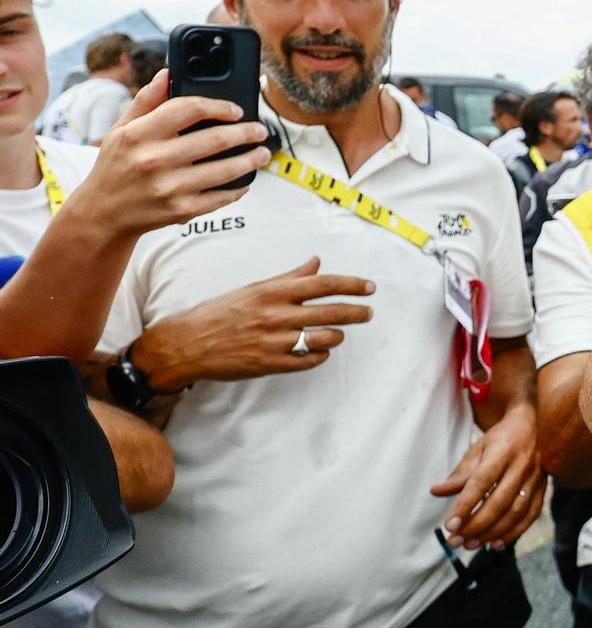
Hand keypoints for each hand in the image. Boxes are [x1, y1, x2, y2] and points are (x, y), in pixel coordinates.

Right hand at [64, 73, 271, 237]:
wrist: (104, 213)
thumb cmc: (115, 165)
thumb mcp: (121, 128)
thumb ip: (147, 100)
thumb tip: (168, 73)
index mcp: (138, 134)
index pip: (188, 109)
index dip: (219, 106)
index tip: (236, 110)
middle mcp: (154, 160)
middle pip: (216, 139)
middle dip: (246, 132)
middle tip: (260, 130)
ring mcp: (170, 187)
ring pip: (226, 169)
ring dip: (251, 159)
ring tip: (262, 153)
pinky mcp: (182, 210)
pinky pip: (221, 196)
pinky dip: (238, 187)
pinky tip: (245, 179)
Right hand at [129, 257, 374, 389]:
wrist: (186, 345)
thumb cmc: (219, 313)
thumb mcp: (253, 289)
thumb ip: (288, 278)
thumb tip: (315, 263)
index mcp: (272, 292)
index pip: (323, 284)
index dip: (351, 285)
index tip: (369, 287)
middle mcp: (276, 315)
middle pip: (331, 312)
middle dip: (357, 312)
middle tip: (368, 312)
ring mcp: (275, 342)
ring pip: (325, 338)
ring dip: (337, 335)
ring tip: (338, 333)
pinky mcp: (271, 364)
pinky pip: (309, 360)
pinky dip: (320, 355)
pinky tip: (320, 350)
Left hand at [431, 404, 545, 547]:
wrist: (530, 426)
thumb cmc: (499, 440)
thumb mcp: (477, 450)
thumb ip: (459, 474)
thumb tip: (436, 491)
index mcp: (502, 451)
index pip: (481, 482)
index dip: (465, 505)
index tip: (450, 525)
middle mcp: (522, 465)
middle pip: (499, 502)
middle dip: (476, 525)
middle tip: (455, 540)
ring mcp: (535, 479)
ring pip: (515, 513)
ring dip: (492, 533)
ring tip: (470, 544)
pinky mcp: (543, 489)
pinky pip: (530, 516)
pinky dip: (514, 533)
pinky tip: (496, 544)